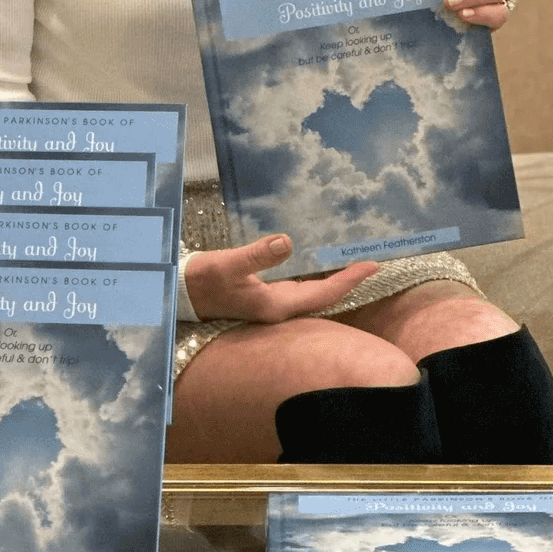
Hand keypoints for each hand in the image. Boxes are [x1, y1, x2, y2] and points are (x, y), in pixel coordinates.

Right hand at [184, 235, 378, 322]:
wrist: (180, 294)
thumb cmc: (203, 281)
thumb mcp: (228, 265)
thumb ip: (257, 255)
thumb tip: (287, 241)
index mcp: (276, 305)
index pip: (323, 294)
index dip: (349, 281)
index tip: (372, 265)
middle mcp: (278, 309)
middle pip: (323, 298)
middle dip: (347, 282)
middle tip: (370, 265)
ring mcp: (271, 306)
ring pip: (312, 296)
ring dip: (333, 283)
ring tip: (352, 268)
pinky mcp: (263, 298)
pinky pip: (299, 291)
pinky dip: (315, 280)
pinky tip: (318, 270)